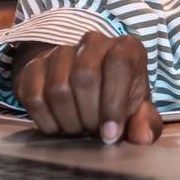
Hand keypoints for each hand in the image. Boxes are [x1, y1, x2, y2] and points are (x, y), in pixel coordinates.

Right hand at [9, 34, 162, 144]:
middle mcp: (93, 42)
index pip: (119, 64)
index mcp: (125, 48)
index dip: (114, 103)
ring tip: (78, 129)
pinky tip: (58, 126)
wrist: (85, 89)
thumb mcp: (138, 111)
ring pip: (58, 87)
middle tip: (92, 132)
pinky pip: (34, 96)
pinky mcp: (34, 67)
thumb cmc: (118, 99)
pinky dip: (46, 120)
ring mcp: (61, 52)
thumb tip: (142, 137)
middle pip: (84, 76)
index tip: (110, 134)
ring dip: (68, 119)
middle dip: (88, 115)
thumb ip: (145, 123)